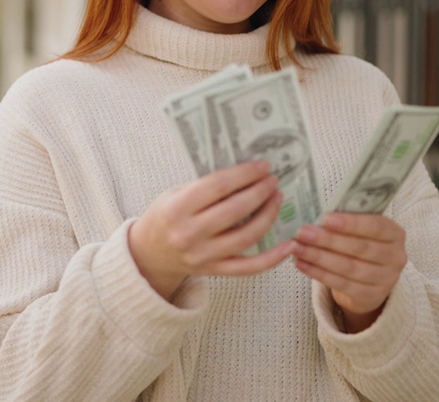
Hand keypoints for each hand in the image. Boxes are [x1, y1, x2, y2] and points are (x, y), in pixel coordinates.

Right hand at [129, 159, 293, 299]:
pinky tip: (288, 245)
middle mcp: (190, 234)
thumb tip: (245, 173)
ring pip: (246, 237)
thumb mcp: (174, 194)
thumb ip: (204, 187)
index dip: (244, 174)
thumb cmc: (165, 217)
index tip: (262, 166)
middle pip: (235, 210)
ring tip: (277, 200)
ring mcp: (203, 256)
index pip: (217, 186)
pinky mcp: (214, 271)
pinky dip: (272, 258)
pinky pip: (249, 267)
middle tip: (273, 181)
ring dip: (268, 216)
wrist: (149, 255)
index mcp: (177, 209)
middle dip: (259, 192)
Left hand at [291, 213, 406, 332]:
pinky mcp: (371, 296)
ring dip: (319, 257)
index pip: (376, 226)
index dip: (351, 223)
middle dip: (328, 240)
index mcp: (395, 234)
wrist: (369, 280)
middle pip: (360, 248)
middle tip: (302, 232)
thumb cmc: (360, 244)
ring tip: (297, 248)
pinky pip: (342, 284)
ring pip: (349, 267)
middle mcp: (395, 257)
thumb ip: (346, 221)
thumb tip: (314, 212)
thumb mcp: (361, 230)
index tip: (325, 218)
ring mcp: (386, 279)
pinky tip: (302, 264)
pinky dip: (319, 273)